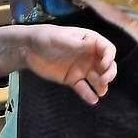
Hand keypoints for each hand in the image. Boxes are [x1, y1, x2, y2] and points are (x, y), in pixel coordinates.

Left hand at [0, 24, 117, 103]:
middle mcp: (89, 55)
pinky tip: (93, 99)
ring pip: (97, 78)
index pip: (107, 49)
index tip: (104, 66)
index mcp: (89, 41)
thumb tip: (94, 45)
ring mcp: (81, 68)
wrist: (27, 49)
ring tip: (101, 92)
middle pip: (106, 65)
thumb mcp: (61, 38)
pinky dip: (89, 94)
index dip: (109, 58)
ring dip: (102, 85)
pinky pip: (83, 88)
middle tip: (104, 81)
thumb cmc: (45, 37)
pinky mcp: (72, 79)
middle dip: (109, 73)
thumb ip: (77, 43)